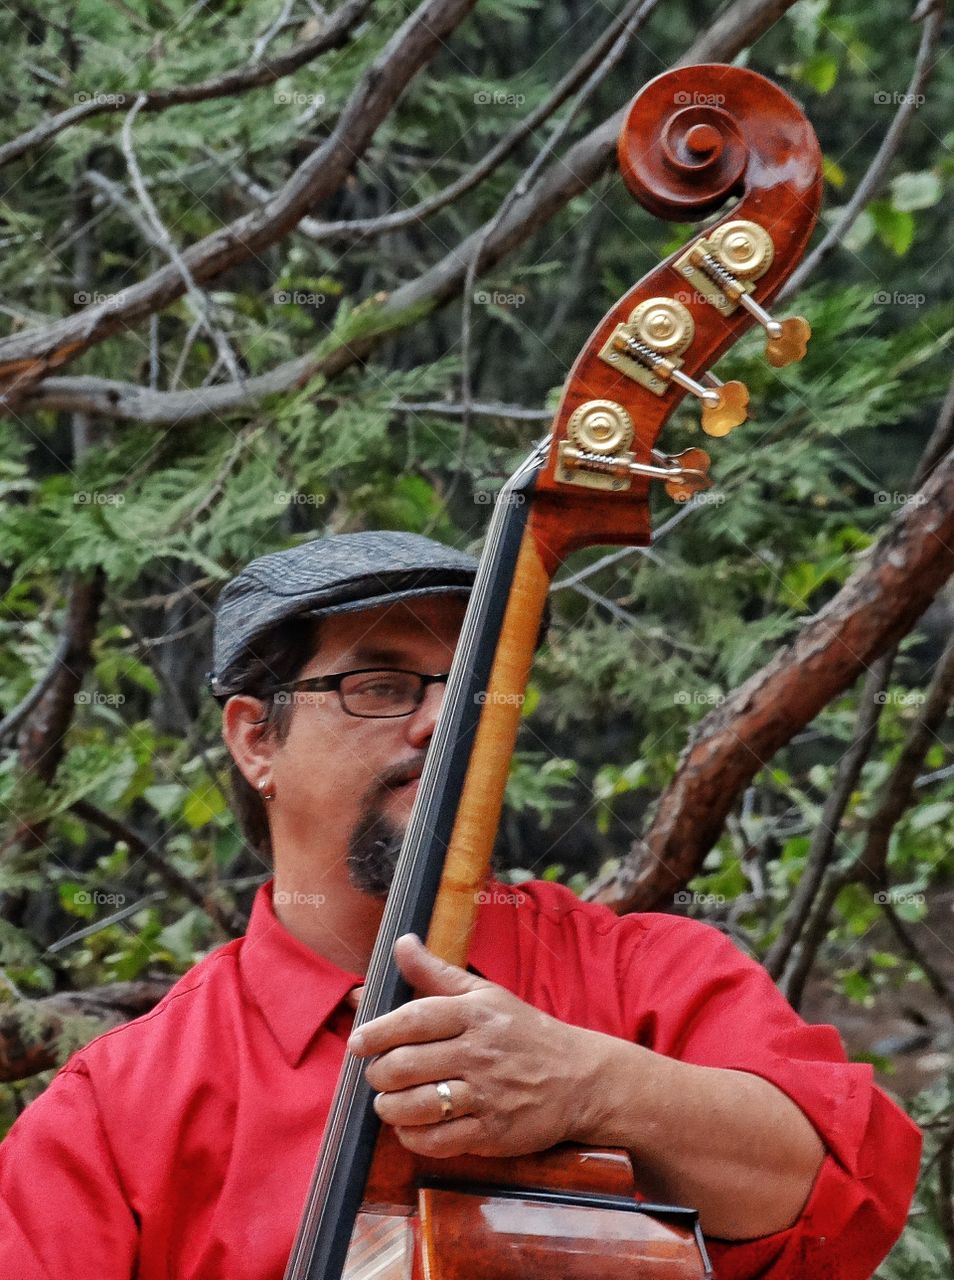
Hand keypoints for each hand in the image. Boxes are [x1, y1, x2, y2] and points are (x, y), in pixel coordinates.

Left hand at [347, 934, 604, 1158]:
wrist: (579, 1078)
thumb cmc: (523, 1032)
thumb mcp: (485, 994)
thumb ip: (436, 973)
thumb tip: (399, 943)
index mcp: (475, 1014)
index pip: (415, 1018)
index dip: (377, 1031)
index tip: (357, 1041)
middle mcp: (479, 1052)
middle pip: (408, 1064)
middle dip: (379, 1073)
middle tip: (376, 1074)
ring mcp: (487, 1095)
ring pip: (418, 1105)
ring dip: (390, 1107)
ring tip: (387, 1102)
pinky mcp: (493, 1133)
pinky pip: (439, 1141)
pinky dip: (414, 1137)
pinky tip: (409, 1127)